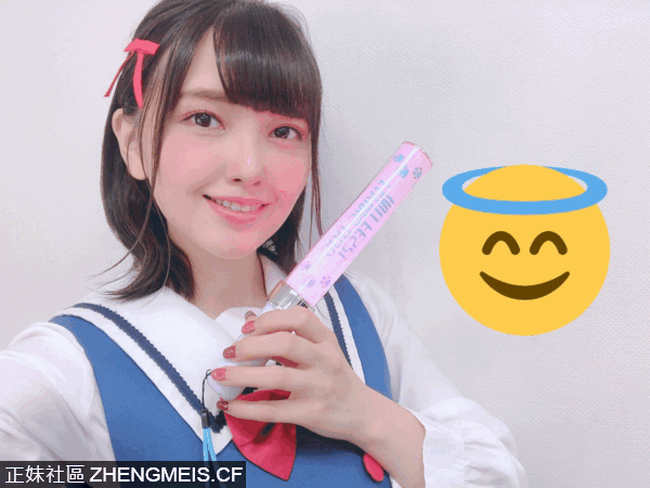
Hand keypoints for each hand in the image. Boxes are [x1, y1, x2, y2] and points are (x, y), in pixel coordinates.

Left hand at [212, 307, 376, 444]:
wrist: (361, 412)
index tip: (246, 327)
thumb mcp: (319, 351)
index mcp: (326, 339)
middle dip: (251, 345)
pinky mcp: (311, 413)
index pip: (300, 318)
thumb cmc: (334, 376)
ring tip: (220, 375)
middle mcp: (325, 360)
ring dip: (242, 375)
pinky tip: (230, 406)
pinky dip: (248, 408)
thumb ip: (287, 336)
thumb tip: (248, 320)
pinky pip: (274, 410)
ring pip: (277, 377)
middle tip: (229, 351)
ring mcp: (320, 387)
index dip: (270, 319)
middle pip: (286, 344)